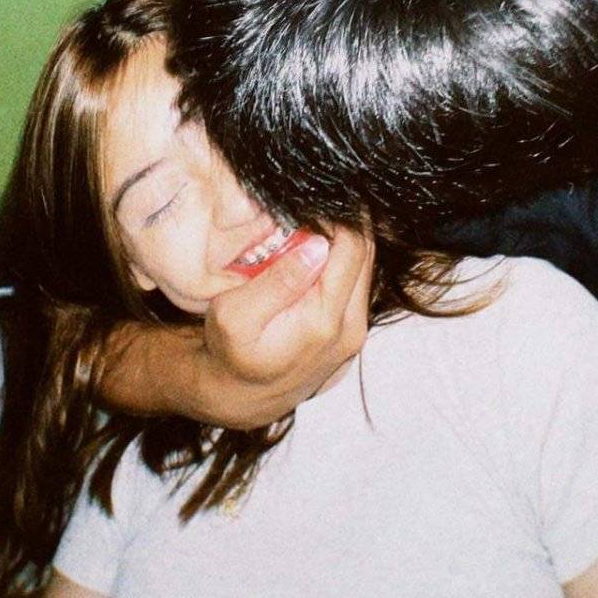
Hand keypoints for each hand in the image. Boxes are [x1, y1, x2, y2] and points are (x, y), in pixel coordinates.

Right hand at [194, 227, 372, 427]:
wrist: (241, 395)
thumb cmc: (231, 353)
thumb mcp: (235, 316)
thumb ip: (277, 281)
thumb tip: (318, 246)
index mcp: (325, 321)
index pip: (353, 246)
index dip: (337, 214)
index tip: (309, 201)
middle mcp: (351, 327)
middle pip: (366, 253)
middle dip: (343, 223)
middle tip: (310, 209)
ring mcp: (356, 331)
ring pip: (365, 266)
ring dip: (342, 242)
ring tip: (307, 228)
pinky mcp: (352, 331)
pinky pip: (357, 283)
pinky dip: (340, 262)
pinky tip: (312, 254)